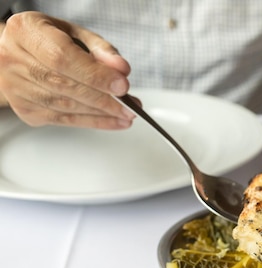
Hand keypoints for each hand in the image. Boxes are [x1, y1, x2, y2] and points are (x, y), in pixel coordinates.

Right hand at [0, 11, 134, 128]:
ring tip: (126, 114)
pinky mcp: (25, 110)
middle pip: (65, 85)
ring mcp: (16, 88)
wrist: (17, 53)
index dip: (95, 74)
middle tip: (130, 106)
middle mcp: (13, 60)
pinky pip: (64, 120)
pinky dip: (93, 122)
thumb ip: (100, 49)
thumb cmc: (48, 40)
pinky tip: (113, 121)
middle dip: (103, 99)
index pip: (62, 58)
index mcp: (25, 32)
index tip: (122, 86)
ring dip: (102, 114)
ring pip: (65, 106)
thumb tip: (121, 69)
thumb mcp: (75, 33)